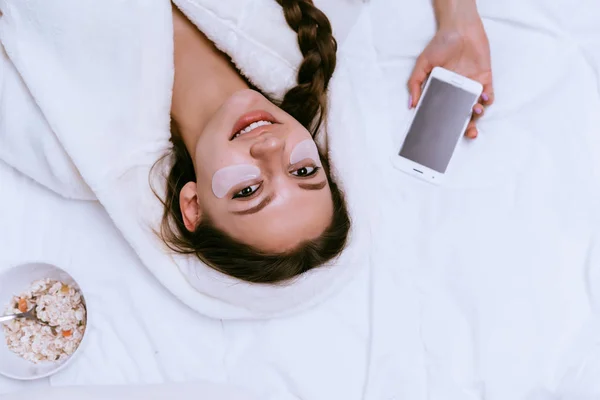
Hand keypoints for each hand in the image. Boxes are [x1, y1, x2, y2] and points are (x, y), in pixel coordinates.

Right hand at [408, 18, 492, 138]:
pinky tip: (482, 100)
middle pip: (463, 116)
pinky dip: (487, 100)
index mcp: (443, 92)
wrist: (459, 28)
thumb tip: (411, 105)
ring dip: (477, 115)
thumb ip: (415, 84)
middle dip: (467, 128)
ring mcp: (472, 87)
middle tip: (468, 135)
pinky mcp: (485, 79)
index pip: (445, 113)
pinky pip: (488, 95)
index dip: (446, 126)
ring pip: (477, 109)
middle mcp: (458, 92)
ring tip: (473, 113)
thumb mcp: (422, 64)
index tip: (445, 136)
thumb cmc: (440, 44)